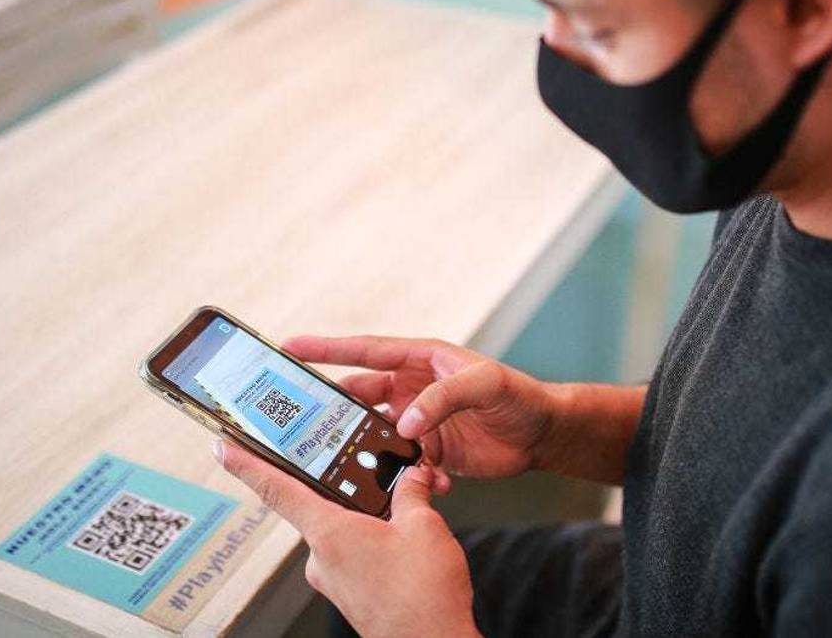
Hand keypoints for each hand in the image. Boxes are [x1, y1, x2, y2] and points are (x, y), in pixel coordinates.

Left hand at [215, 440, 480, 637]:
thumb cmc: (422, 599)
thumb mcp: (424, 527)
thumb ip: (412, 492)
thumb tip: (411, 476)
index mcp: (329, 532)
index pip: (277, 489)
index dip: (248, 465)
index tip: (226, 448)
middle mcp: (323, 556)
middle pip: (323, 504)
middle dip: (355, 488)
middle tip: (383, 477)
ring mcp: (334, 578)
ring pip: (345, 529)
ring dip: (374, 518)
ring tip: (410, 517)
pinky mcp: (349, 592)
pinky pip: (356, 553)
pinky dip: (377, 541)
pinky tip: (406, 543)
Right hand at [283, 335, 562, 487]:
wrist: (543, 434)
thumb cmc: (519, 395)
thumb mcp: (485, 384)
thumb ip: (443, 398)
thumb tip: (405, 422)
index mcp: (418, 360)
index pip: (363, 351)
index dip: (325, 349)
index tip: (288, 347)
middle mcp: (410, 388)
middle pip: (358, 398)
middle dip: (335, 412)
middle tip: (306, 427)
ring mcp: (417, 422)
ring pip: (376, 437)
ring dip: (373, 453)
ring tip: (370, 467)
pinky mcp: (428, 452)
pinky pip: (402, 465)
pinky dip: (406, 477)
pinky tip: (426, 484)